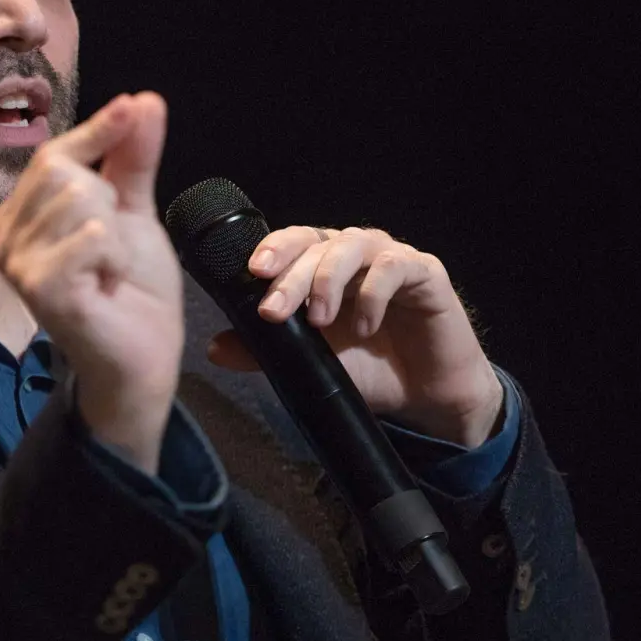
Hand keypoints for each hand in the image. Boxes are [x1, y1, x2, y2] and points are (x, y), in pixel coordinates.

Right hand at [0, 93, 183, 473]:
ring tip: (108, 270)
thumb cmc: (131, 288)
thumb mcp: (134, 211)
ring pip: (81, 201)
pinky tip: (106, 285)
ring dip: (115, 236)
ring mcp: (17, 264)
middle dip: (109, 203)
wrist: (143, 356)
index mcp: (20, 214)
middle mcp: (5, 236)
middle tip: (111, 248)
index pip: (53, 154)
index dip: (97, 130)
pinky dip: (114, 257)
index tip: (134, 107)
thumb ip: (132, 158)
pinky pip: (90, 236)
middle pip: (65, 171)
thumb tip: (142, 99)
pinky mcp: (40, 288)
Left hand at [206, 226, 503, 447]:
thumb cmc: (368, 369)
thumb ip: (265, 353)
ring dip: (328, 279)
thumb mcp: (309, 365)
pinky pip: (395, 265)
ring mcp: (389, 258)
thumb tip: (214, 348)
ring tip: (319, 319)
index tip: (252, 272)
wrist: (425, 397)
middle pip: (316, 246)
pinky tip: (365, 324)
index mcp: (323, 265)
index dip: (273, 250)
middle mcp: (354, 254)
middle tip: (272, 312)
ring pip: (352, 245)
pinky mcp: (425, 272)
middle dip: (290, 277)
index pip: (293, 243)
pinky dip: (374, 292)